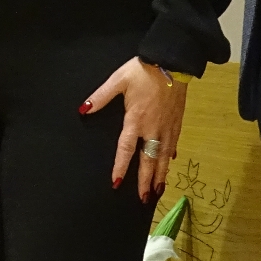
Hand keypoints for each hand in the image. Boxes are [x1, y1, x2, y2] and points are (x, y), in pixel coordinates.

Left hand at [82, 57, 187, 200]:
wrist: (172, 62)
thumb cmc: (143, 71)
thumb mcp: (118, 80)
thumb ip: (100, 97)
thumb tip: (83, 109)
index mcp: (135, 120)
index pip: (126, 149)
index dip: (121, 167)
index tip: (117, 183)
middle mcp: (152, 129)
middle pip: (148, 160)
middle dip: (146, 180)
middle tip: (145, 199)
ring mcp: (167, 127)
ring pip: (163, 157)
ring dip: (160, 174)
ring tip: (158, 190)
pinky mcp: (177, 122)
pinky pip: (173, 144)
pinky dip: (169, 156)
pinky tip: (169, 163)